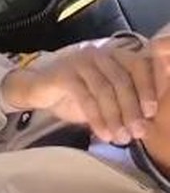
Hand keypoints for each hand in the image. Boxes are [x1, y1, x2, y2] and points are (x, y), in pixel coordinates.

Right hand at [1, 36, 169, 143]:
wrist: (39, 91)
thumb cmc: (78, 95)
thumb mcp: (107, 97)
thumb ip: (128, 100)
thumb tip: (152, 120)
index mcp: (116, 55)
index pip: (140, 66)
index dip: (149, 88)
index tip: (153, 113)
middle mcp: (99, 54)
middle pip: (122, 80)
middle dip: (132, 109)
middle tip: (138, 132)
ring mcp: (80, 61)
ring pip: (104, 90)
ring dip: (115, 117)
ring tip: (121, 138)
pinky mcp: (64, 73)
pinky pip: (85, 97)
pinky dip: (96, 118)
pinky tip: (102, 134)